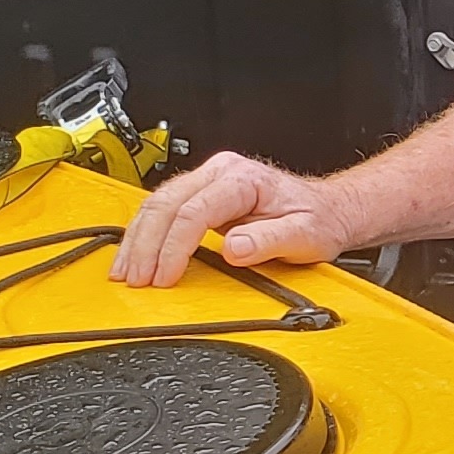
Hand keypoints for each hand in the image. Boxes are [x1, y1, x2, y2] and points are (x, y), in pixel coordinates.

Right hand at [109, 151, 354, 286]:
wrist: (327, 210)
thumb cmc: (317, 219)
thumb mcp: (305, 234)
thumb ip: (269, 241)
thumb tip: (234, 249)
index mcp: (242, 178)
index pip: (194, 211)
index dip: (175, 246)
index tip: (166, 276)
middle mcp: (220, 173)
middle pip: (166, 203)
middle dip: (146, 245)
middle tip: (137, 280)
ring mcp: (207, 181)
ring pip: (157, 204)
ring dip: (138, 240)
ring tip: (126, 273)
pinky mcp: (199, 196)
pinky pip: (163, 211)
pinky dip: (144, 235)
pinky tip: (135, 255)